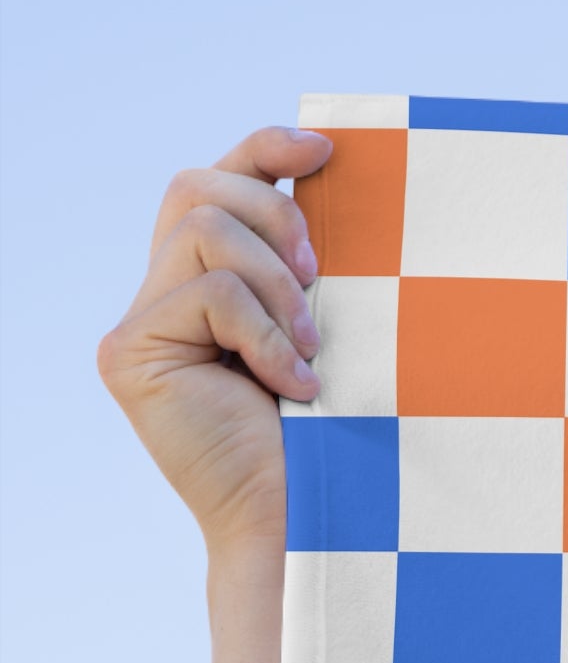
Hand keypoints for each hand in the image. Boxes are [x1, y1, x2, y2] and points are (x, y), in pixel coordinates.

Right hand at [98, 125, 332, 557]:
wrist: (309, 514)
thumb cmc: (338, 430)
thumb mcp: (333, 327)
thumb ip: (313, 266)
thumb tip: (340, 181)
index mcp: (213, 280)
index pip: (219, 181)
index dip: (265, 148)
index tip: (327, 151)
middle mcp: (164, 293)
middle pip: (197, 186)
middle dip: (275, 214)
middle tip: (322, 281)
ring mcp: (141, 324)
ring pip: (201, 228)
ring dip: (276, 283)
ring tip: (311, 350)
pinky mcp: (131, 353)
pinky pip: (208, 292)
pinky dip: (264, 332)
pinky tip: (292, 385)